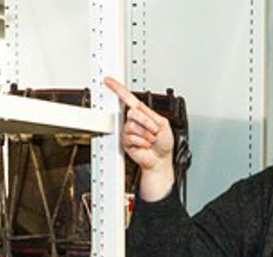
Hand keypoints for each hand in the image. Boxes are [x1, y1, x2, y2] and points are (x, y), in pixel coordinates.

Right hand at [103, 76, 175, 200]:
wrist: (160, 160)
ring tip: (150, 140)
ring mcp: (128, 131)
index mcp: (142, 113)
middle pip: (133, 113)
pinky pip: (132, 138)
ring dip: (146, 135)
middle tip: (154, 131)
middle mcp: (133, 120)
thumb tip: (137, 108)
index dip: (118, 89)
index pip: (128, 98)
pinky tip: (145, 145)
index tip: (108, 81)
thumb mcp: (163, 124)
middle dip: (147, 123)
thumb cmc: (164, 143)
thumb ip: (150, 114)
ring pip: (133, 126)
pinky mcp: (125, 141)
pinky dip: (142, 142)